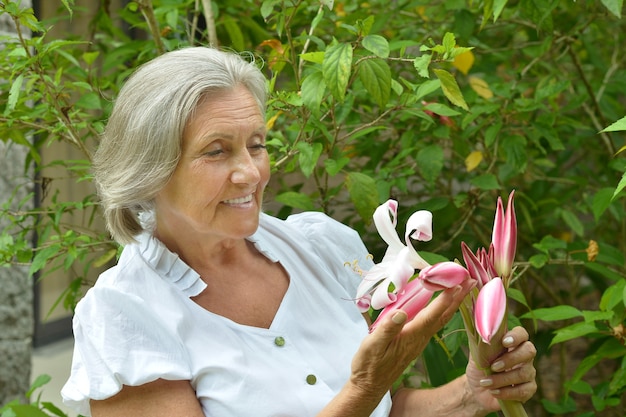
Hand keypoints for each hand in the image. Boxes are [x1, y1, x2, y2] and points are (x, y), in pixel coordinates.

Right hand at [349, 280, 474, 399]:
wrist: (370, 385)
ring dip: (453, 302)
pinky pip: (434, 322)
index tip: (457, 284)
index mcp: (411, 336)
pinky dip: (443, 309)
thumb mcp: (373, 345)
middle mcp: (420, 337)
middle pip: (444, 315)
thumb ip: (388, 328)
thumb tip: (401, 313)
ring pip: (441, 318)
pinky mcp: (415, 340)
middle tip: (472, 280)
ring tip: (464, 287)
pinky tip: (444, 305)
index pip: (431, 315)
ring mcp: (419, 339)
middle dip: (458, 297)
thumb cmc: (369, 365)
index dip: (444, 299)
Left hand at [465, 326, 536, 412]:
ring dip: (502, 379)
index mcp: (512, 343)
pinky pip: (523, 391)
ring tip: (486, 382)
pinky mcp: (528, 389)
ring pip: (523, 373)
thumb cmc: (479, 368)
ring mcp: (528, 372)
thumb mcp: (476, 355)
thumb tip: (481, 331)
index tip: (504, 342)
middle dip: (511, 359)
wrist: (477, 390)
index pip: (521, 333)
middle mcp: (524, 356)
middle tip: (493, 367)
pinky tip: (494, 392)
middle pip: (529, 351)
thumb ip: (481, 343)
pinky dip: (506, 392)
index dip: (516, 336)